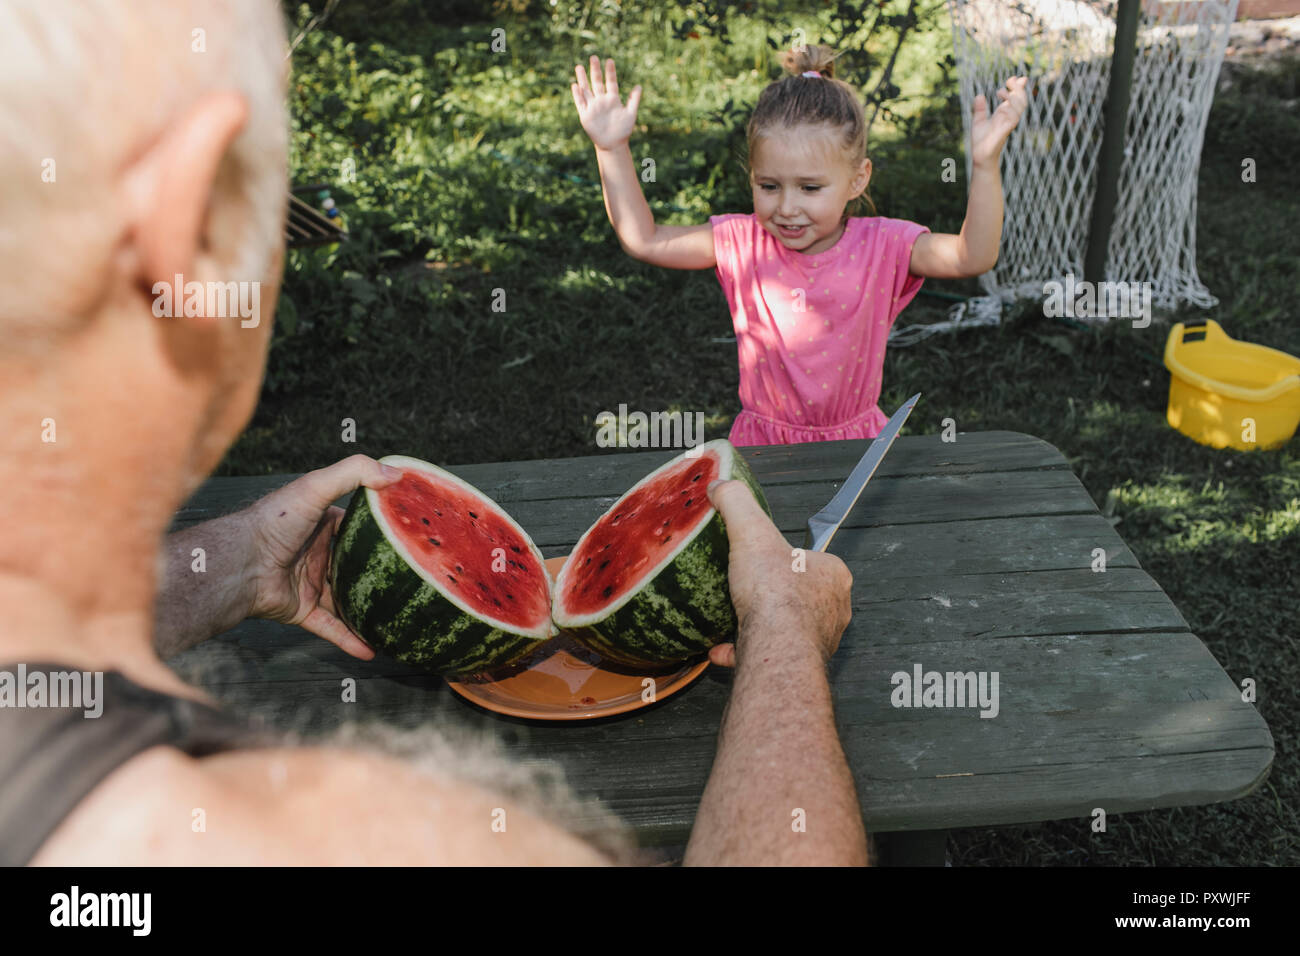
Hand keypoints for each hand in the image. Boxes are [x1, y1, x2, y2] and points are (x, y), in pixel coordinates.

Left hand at [242, 455, 400, 658]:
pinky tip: (371, 650)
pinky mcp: (302, 610)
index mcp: (322, 524)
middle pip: (356, 567)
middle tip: (412, 582)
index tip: (412, 538)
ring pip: (347, 600)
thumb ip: (353, 473)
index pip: (359, 528)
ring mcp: (311, 584)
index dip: (382, 532)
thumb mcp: (315, 487)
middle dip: (379, 575)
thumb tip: (396, 472)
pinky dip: (349, 640)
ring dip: (368, 611)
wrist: (239, 564)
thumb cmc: (273, 522)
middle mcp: (317, 554)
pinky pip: (330, 627)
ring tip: (397, 620)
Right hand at [571, 55, 642, 151]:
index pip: (611, 82)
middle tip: (593, 57)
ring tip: (579, 67)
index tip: (609, 60)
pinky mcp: (585, 115)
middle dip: (595, 70)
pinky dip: (577, 95)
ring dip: (582, 79)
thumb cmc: (623, 130)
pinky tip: (575, 85)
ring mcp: (593, 107)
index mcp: (613, 99)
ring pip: (586, 90)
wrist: (613, 144)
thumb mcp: (631, 114)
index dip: (610, 72)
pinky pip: (580, 103)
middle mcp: (601, 100)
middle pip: (597, 82)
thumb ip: (634, 100)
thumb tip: (639, 86)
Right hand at [704, 479, 852, 668]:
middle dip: (774, 592)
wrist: (774, 648)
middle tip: (746, 586)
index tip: (762, 557)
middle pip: (801, 594)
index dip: (785, 557)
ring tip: (735, 616)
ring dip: (762, 623)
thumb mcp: (751, 532)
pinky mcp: (797, 665)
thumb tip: (721, 486)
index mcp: (833, 575)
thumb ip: (737, 503)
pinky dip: (744, 650)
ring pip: (788, 628)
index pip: (813, 559)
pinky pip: (769, 654)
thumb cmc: (774, 592)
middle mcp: (834, 609)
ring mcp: (819, 640)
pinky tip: (720, 648)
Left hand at [970, 75, 1028, 168]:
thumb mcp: (978, 121)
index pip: (1015, 97)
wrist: (980, 155)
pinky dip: (1011, 108)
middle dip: (1018, 87)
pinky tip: (1002, 105)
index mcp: (1004, 113)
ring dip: (1014, 96)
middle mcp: (1009, 116)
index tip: (1013, 77)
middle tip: (1008, 80)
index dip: (1017, 86)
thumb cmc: (981, 141)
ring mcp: (1009, 123)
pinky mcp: (1006, 130)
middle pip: (1021, 98)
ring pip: (1020, 106)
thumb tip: (979, 95)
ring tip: (999, 92)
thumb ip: (979, 108)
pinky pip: (1015, 116)